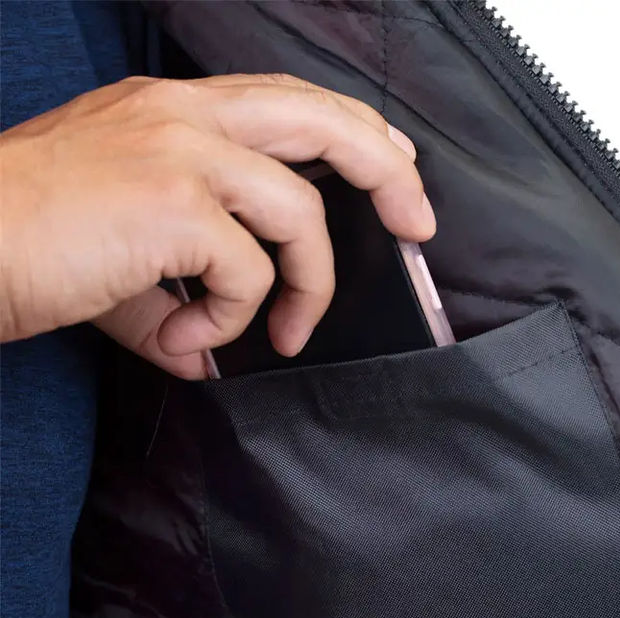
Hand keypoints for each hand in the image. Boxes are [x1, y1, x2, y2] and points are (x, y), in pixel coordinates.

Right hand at [0, 74, 434, 377]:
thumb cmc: (27, 241)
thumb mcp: (121, 256)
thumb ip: (178, 294)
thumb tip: (204, 351)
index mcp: (174, 110)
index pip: (291, 102)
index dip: (356, 133)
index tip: (396, 172)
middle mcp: (184, 115)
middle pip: (326, 119)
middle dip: (390, 172)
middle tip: (418, 225)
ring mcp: (180, 153)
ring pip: (301, 213)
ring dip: (307, 286)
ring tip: (284, 333)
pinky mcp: (172, 204)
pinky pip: (248, 272)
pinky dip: (232, 319)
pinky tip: (185, 337)